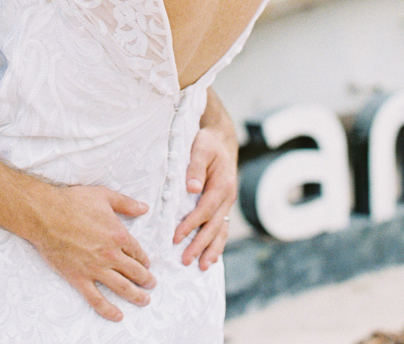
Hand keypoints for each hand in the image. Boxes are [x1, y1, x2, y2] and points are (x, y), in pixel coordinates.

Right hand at [29, 184, 154, 322]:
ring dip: (136, 296)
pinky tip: (118, 315)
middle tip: (151, 284)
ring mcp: (95, 268)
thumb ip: (126, 203)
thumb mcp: (104, 195)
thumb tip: (144, 208)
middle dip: (145, 279)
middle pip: (134, 272)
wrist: (46, 214)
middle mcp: (110, 255)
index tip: (146, 264)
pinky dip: (109, 310)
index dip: (144, 259)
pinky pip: (97, 299)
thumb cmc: (73, 202)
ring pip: (122, 287)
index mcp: (118, 235)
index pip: (137, 252)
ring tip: (144, 300)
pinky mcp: (80, 278)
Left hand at [173, 122, 237, 269]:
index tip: (176, 237)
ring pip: (221, 230)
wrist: (222, 137)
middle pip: (214, 226)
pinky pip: (222, 226)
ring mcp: (227, 202)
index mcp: (222, 185)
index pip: (204, 211)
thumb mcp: (201, 149)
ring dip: (212, 249)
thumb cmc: (208, 142)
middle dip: (200, 245)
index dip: (191, 225)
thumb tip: (191, 187)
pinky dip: (218, 242)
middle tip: (185, 260)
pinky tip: (212, 255)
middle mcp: (227, 197)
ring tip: (202, 266)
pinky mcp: (224, 203)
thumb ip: (195, 168)